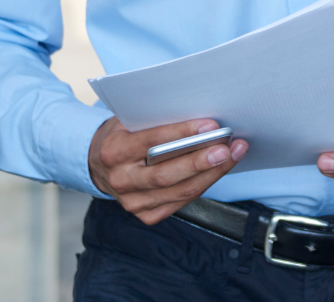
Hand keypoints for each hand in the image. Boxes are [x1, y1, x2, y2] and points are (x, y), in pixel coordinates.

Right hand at [88, 116, 248, 224]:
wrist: (100, 165)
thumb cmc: (123, 136)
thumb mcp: (130, 120)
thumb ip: (157, 121)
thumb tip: (200, 119)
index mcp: (113, 151)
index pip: (150, 141)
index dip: (182, 133)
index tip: (210, 125)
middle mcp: (120, 180)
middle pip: (166, 174)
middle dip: (200, 160)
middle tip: (226, 147)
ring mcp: (133, 202)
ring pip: (179, 191)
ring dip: (211, 173)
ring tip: (233, 154)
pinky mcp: (147, 214)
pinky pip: (182, 201)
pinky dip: (204, 184)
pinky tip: (219, 169)